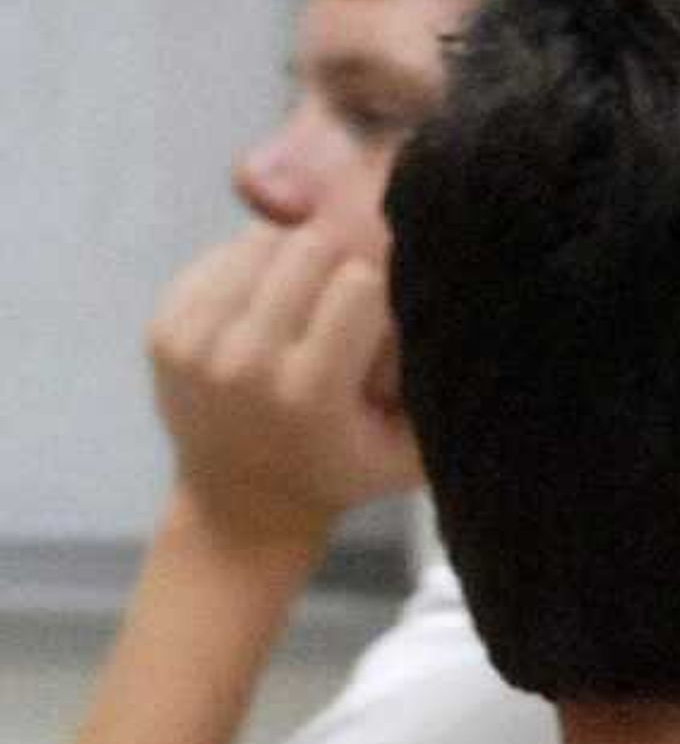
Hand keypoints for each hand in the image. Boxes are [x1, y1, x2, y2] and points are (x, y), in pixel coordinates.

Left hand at [143, 223, 416, 560]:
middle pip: (310, 247)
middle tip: (347, 298)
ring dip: (296, 260)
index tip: (384, 318)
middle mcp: (243, 364)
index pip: (361, 281)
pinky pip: (223, 254)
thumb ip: (444, 376)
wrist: (242, 503)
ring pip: (265, 240)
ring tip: (307, 301)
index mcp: (309, 393)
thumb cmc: (348, 467)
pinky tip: (266, 307)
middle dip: (341, 262)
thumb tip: (452, 292)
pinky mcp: (163, 329)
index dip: (384, 289)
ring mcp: (194, 344)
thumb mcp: (416, 445)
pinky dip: (253, 268)